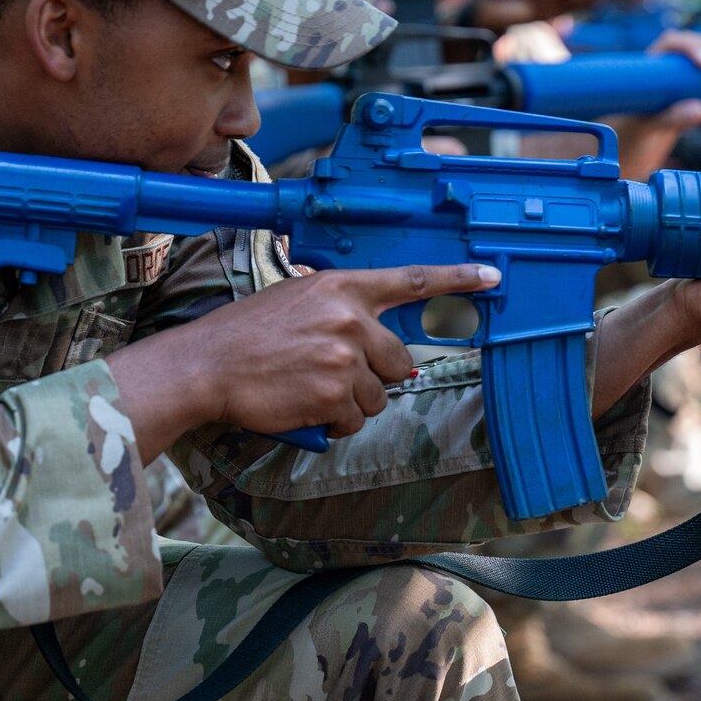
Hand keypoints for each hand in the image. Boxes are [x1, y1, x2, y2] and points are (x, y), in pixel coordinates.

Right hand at [111, 262, 498, 453]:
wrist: (206, 365)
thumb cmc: (245, 336)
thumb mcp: (296, 302)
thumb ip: (342, 314)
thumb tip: (387, 350)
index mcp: (342, 287)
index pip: (411, 279)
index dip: (457, 279)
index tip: (493, 277)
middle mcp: (350, 317)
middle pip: (396, 359)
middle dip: (369, 376)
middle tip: (325, 374)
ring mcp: (345, 355)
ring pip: (377, 396)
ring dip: (348, 403)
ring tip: (305, 390)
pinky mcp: (335, 392)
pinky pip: (353, 420)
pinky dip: (331, 423)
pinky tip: (301, 407)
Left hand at [603, 28, 700, 178]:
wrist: (627, 151)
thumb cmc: (628, 138)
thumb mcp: (648, 129)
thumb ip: (671, 120)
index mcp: (645, 69)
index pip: (670, 45)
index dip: (692, 47)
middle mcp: (661, 68)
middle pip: (689, 46)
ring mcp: (676, 79)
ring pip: (700, 56)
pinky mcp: (688, 91)